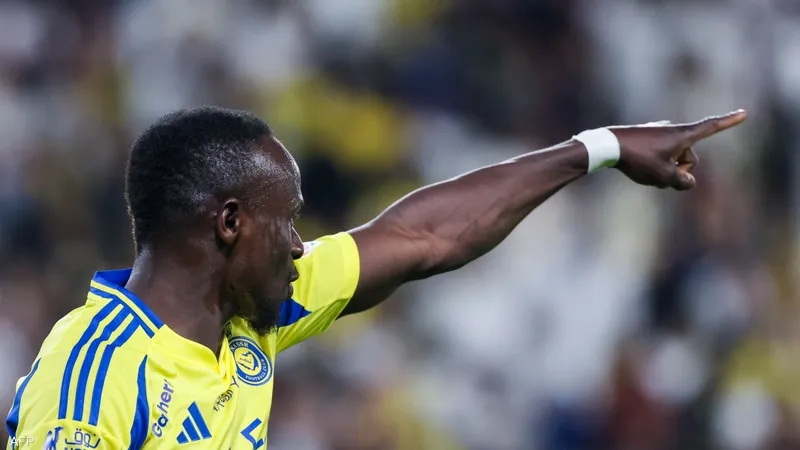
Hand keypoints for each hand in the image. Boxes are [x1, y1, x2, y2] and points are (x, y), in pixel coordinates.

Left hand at [610, 110, 746, 189]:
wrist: (607, 145)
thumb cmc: (637, 159)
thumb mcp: (663, 176)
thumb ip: (682, 182)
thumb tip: (688, 182)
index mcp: (682, 135)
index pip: (711, 128)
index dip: (729, 122)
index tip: (744, 112)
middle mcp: (673, 130)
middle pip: (689, 159)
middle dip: (679, 172)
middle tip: (660, 175)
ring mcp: (659, 133)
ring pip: (672, 160)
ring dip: (664, 171)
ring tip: (645, 170)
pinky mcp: (647, 138)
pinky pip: (659, 158)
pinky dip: (654, 166)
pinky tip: (637, 167)